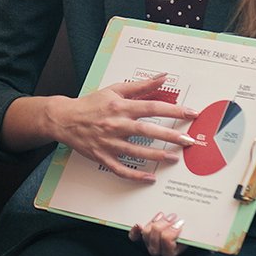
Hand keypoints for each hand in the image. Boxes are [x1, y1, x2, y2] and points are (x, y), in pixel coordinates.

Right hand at [44, 74, 198, 181]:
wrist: (64, 119)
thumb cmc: (91, 104)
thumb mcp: (115, 90)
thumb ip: (141, 85)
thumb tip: (163, 78)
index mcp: (120, 107)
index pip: (152, 107)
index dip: (173, 110)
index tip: (191, 113)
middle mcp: (116, 125)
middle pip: (147, 131)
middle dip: (170, 136)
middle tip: (189, 141)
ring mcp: (109, 143)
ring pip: (136, 152)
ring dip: (157, 156)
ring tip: (174, 158)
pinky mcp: (102, 157)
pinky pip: (120, 169)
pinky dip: (135, 175)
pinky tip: (150, 178)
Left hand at [130, 211, 186, 255]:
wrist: (182, 232)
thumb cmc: (188, 234)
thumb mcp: (192, 235)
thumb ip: (190, 232)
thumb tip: (186, 224)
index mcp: (171, 252)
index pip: (167, 242)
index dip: (172, 231)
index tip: (180, 223)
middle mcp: (158, 250)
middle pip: (155, 237)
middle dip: (164, 224)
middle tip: (172, 216)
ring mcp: (148, 244)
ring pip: (146, 233)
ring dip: (154, 223)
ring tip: (163, 216)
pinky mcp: (141, 238)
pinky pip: (134, 237)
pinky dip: (135, 231)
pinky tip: (138, 225)